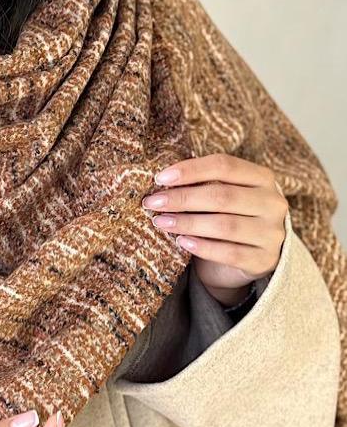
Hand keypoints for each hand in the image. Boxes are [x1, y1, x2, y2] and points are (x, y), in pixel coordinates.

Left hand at [141, 153, 287, 305]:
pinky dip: (203, 247)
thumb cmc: (227, 215)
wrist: (248, 256)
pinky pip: (230, 253)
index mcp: (263, 178)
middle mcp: (273, 203)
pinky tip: (182, 241)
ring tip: (161, 222)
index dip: (191, 170)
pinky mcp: (265, 260)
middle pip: (223, 196)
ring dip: (187, 223)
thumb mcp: (220, 194)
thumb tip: (163, 179)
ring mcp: (272, 234)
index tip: (160, 178)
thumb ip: (201, 184)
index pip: (225, 165)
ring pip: (225, 226)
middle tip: (152, 202)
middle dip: (182, 198)